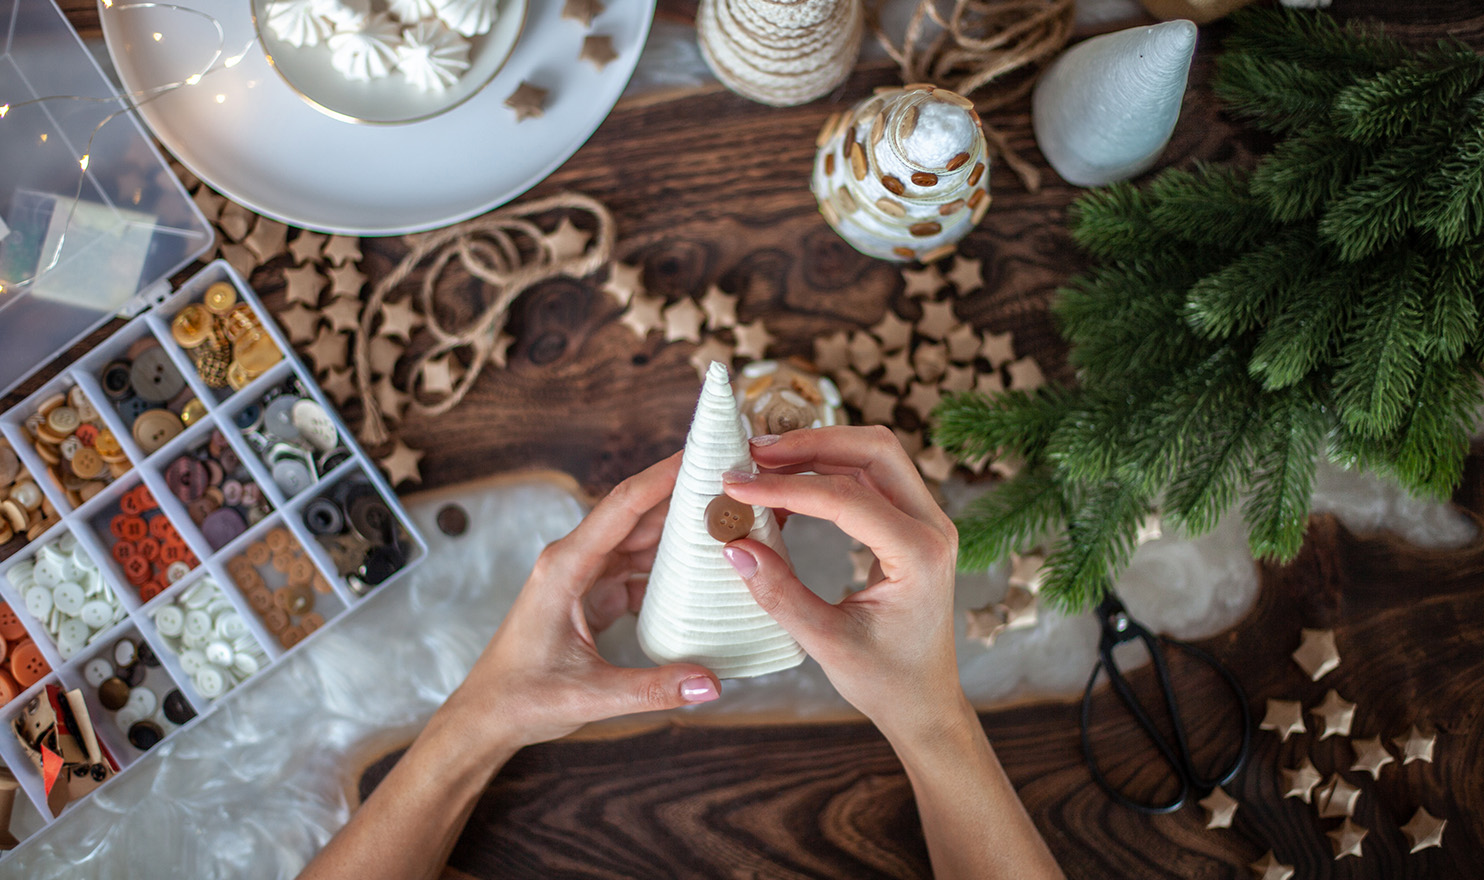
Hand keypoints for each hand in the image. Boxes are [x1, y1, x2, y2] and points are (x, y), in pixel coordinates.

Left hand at [443, 452, 721, 753]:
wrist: (486, 717)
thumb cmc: (521, 699)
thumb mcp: (589, 695)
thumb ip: (652, 688)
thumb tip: (711, 683)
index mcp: (564, 567)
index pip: (622, 506)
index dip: (662, 476)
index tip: (699, 451)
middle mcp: (573, 560)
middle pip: (637, 514)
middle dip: (682, 495)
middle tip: (732, 480)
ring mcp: (583, 575)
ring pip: (639, 540)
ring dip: (679, 530)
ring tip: (728, 517)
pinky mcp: (591, 594)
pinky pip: (637, 568)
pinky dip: (669, 566)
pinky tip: (703, 567)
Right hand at [719, 426, 967, 744]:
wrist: (925, 702)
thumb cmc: (885, 681)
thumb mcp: (827, 644)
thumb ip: (780, 594)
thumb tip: (734, 546)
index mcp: (920, 555)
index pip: (847, 497)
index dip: (786, 486)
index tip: (735, 484)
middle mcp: (933, 526)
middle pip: (873, 449)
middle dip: (810, 442)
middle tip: (753, 452)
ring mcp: (926, 520)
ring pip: (874, 454)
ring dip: (818, 449)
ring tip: (762, 461)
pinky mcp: (911, 523)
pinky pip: (871, 476)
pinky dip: (828, 469)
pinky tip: (786, 486)